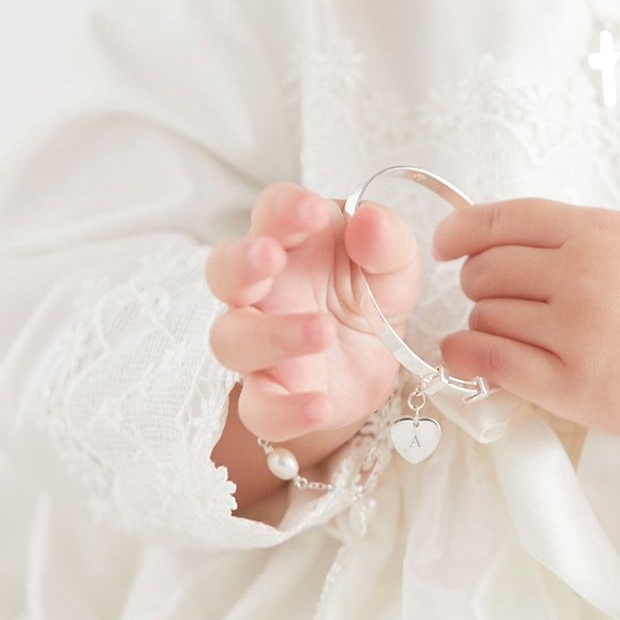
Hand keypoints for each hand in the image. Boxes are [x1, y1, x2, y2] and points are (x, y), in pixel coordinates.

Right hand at [205, 182, 420, 441]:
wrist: (377, 359)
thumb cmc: (369, 293)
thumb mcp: (394, 262)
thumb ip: (386, 240)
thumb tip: (369, 222)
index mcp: (290, 242)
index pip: (271, 212)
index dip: (284, 209)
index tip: (314, 212)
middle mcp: (262, 290)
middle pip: (224, 271)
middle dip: (241, 262)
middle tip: (271, 256)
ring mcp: (259, 344)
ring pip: (232, 339)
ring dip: (271, 334)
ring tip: (322, 330)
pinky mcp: (271, 393)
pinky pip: (260, 408)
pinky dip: (286, 410)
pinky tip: (321, 405)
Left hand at [431, 197, 619, 441]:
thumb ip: (571, 231)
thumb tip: (494, 232)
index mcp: (595, 232)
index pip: (500, 220)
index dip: (460, 232)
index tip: (447, 245)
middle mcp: (583, 276)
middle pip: (484, 271)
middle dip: (480, 285)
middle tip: (501, 298)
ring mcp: (576, 331)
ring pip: (485, 317)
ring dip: (486, 324)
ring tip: (518, 333)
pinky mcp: (571, 384)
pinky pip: (493, 361)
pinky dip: (467, 356)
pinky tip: (466, 356)